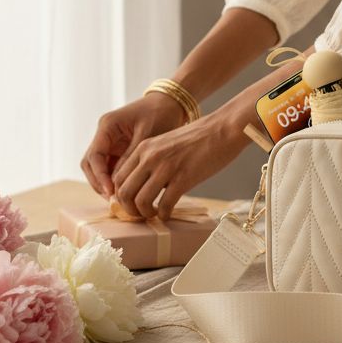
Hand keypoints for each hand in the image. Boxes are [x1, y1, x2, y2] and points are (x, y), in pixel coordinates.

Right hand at [81, 94, 184, 197]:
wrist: (170, 103)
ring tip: (120, 199)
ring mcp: (110, 142)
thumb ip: (131, 157)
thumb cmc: (160, 114)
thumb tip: (117, 183)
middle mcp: (104, 134)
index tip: (111, 191)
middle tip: (114, 200)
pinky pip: (111, 168)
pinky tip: (127, 192)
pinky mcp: (118, 149)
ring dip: (106, 184)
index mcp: (107, 126)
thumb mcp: (147, 136)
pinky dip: (115, 180)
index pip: (94, 156)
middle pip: (91, 164)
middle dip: (99, 183)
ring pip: (99, 168)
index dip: (99, 176)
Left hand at [111, 113, 239, 220]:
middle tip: (140, 214)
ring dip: (145, 214)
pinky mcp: (183, 178)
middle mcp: (150, 157)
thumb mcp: (166, 144)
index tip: (131, 203)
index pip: (118, 177)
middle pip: (124, 192)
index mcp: (143, 148)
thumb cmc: (198, 138)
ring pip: (140, 201)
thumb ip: (152, 160)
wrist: (223, 128)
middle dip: (129, 209)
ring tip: (155, 214)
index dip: (121, 196)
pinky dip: (164, 214)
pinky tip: (169, 213)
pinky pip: (164, 204)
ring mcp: (166, 167)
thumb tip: (144, 186)